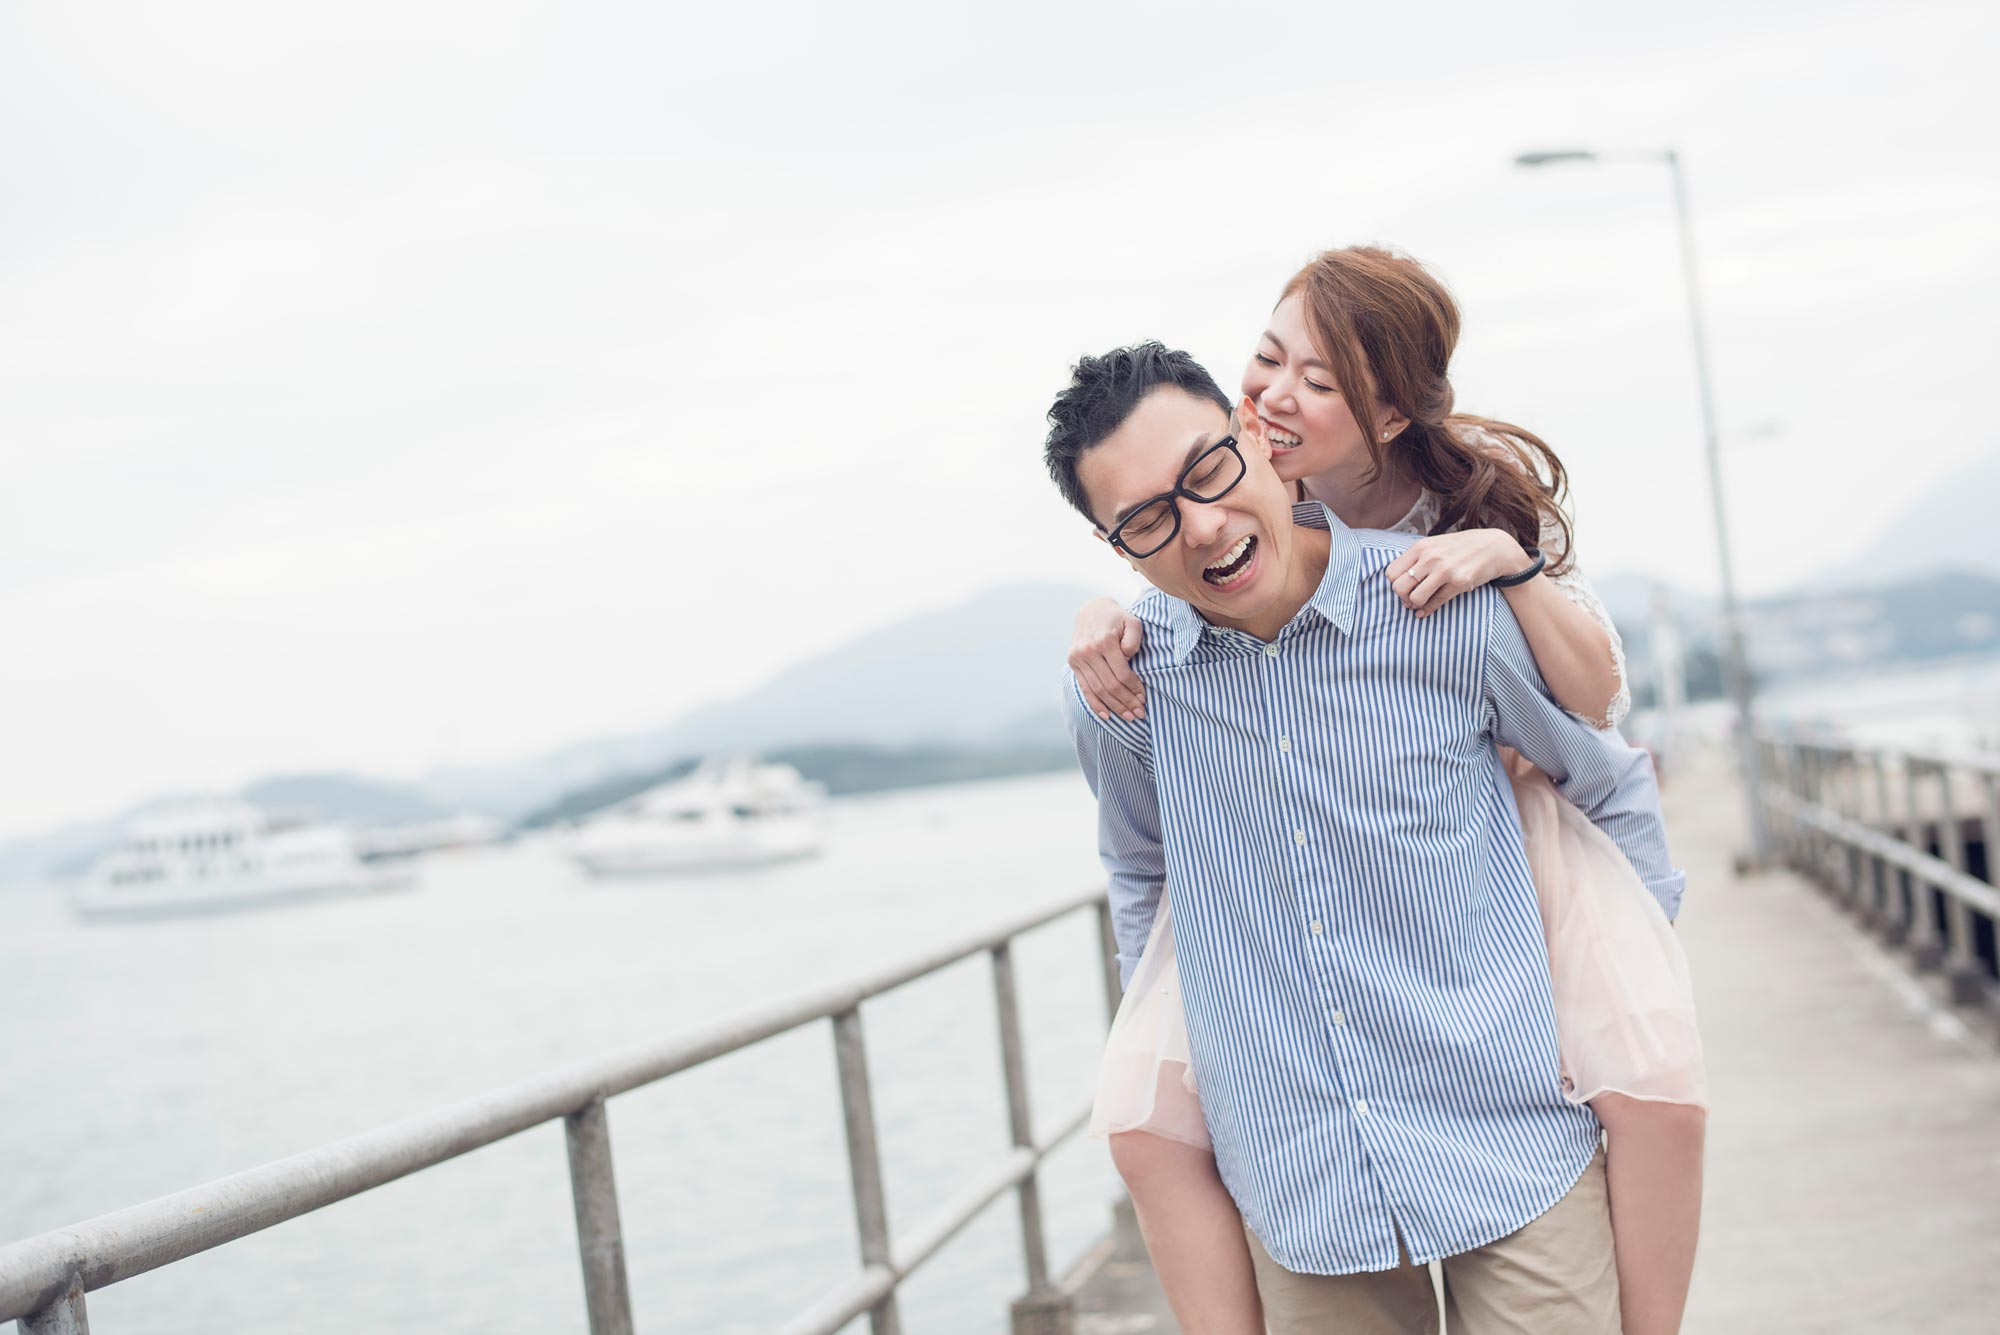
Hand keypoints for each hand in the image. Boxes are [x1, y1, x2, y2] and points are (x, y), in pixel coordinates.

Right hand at [1069, 598, 1147, 719]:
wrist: (1091, 611)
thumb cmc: (1117, 619)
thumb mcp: (1132, 621)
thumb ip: (1134, 639)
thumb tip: (1128, 658)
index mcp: (1104, 641)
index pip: (1122, 673)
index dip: (1134, 689)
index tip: (1144, 698)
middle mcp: (1088, 651)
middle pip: (1110, 685)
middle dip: (1126, 702)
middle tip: (1139, 714)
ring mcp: (1078, 658)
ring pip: (1098, 690)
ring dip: (1114, 707)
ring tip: (1128, 717)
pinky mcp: (1073, 663)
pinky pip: (1085, 688)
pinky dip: (1095, 704)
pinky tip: (1106, 715)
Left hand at [1383, 529, 1529, 617]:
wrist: (1494, 548)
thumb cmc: (1460, 547)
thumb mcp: (1435, 545)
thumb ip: (1416, 559)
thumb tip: (1397, 581)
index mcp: (1421, 547)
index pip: (1391, 572)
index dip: (1395, 583)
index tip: (1404, 586)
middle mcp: (1430, 558)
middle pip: (1399, 587)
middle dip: (1402, 597)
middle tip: (1410, 598)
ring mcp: (1445, 571)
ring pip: (1415, 598)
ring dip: (1415, 605)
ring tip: (1420, 602)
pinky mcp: (1458, 583)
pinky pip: (1435, 603)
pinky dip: (1427, 611)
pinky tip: (1424, 612)